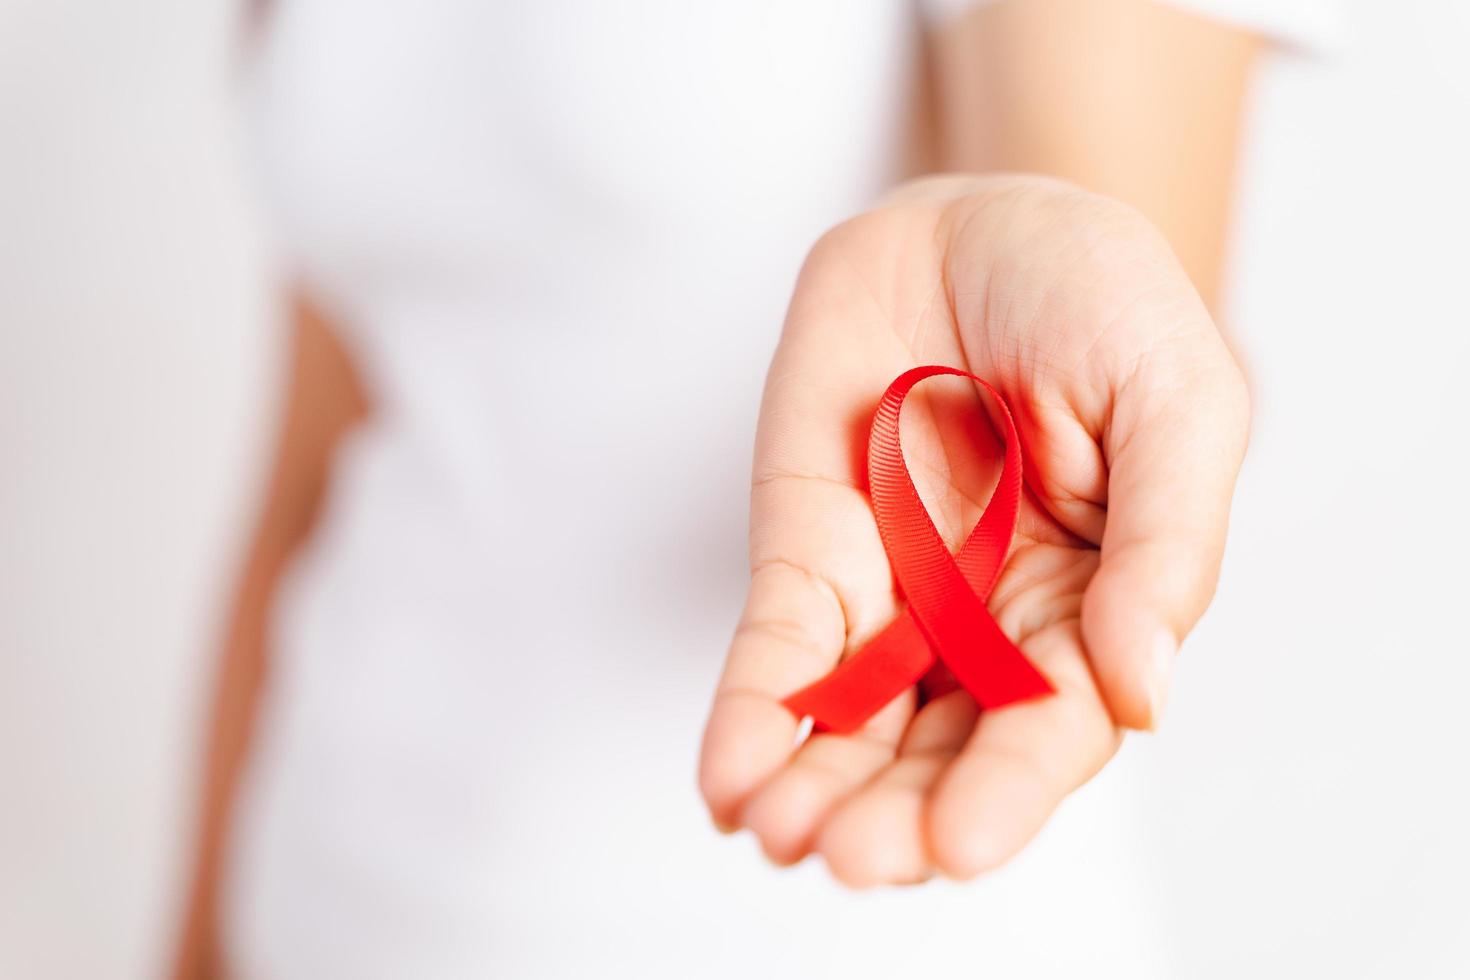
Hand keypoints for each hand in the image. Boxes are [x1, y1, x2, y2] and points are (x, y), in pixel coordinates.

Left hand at [698, 176, 1249, 886]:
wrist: (979, 221)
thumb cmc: (1099, 300)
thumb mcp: (1176, 398)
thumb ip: (1168, 545)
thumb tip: (1145, 694)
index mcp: (1095, 606)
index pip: (1053, 725)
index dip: (1008, 790)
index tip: (957, 844)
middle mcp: (990, 625)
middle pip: (941, 747)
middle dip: (895, 810)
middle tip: (854, 858)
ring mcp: (895, 594)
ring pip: (852, 720)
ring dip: (813, 785)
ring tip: (777, 832)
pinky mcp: (808, 551)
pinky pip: (780, 646)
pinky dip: (752, 710)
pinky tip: (727, 777)